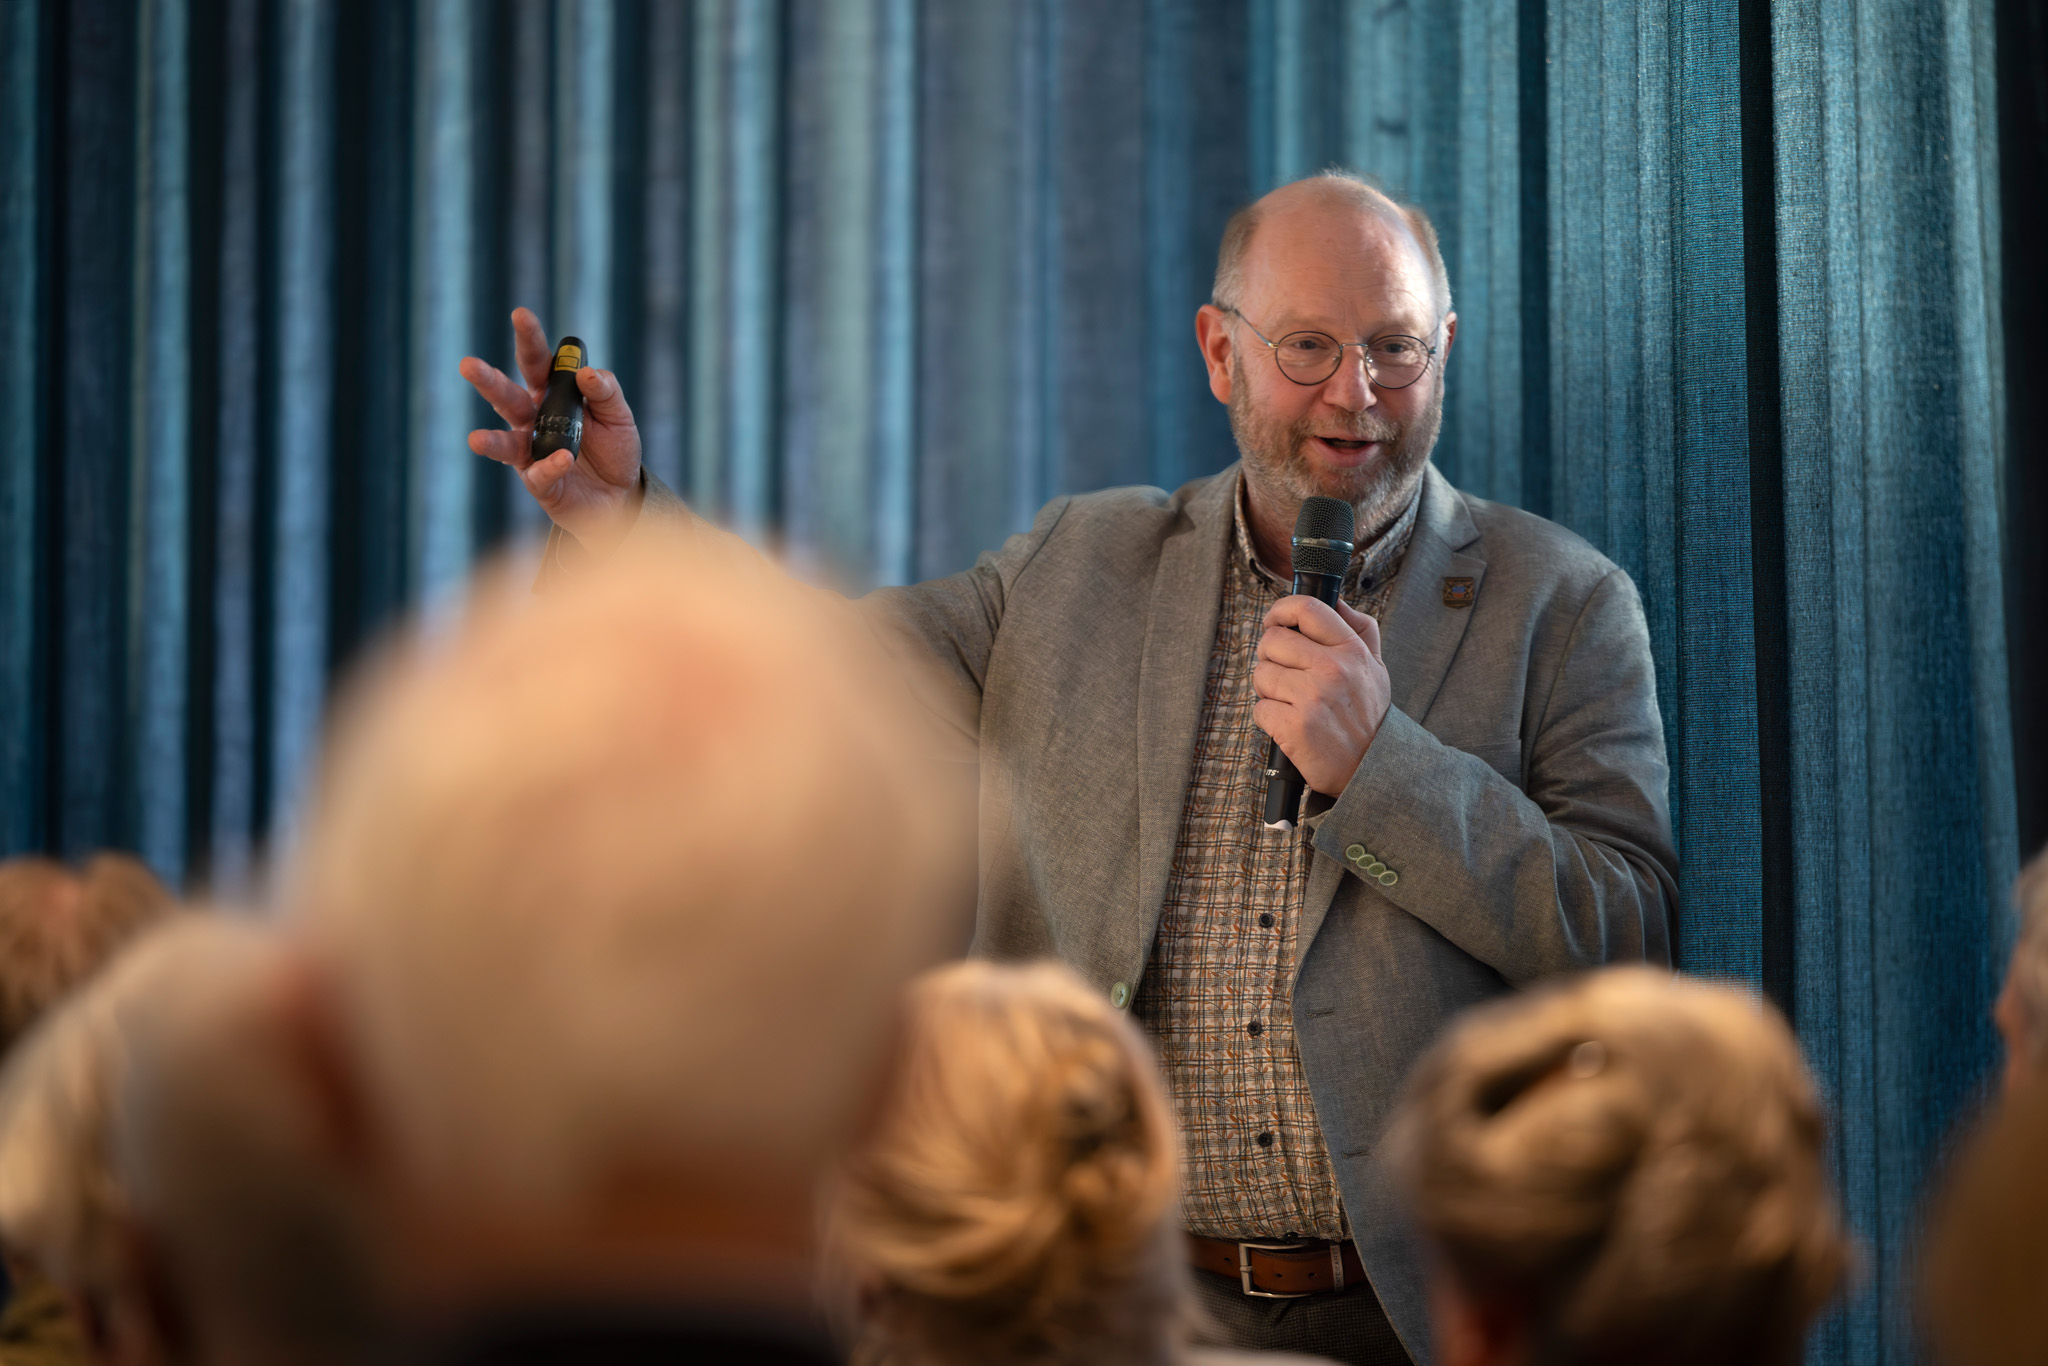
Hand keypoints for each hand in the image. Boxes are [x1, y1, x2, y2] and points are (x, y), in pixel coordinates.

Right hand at [459, 307, 644, 553]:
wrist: (623, 496)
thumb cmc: (615, 449)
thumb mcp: (619, 416)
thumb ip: (606, 392)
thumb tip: (587, 372)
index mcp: (552, 395)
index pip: (537, 362)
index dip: (528, 338)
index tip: (520, 314)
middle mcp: (534, 420)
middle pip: (507, 397)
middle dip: (488, 381)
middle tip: (468, 365)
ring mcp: (531, 452)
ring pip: (505, 443)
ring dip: (491, 441)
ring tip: (476, 440)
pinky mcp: (539, 482)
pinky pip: (540, 473)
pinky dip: (551, 466)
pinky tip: (563, 460)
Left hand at [1252, 596, 1390, 795]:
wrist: (1373, 771)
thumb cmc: (1368, 718)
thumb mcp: (1375, 668)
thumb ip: (1359, 629)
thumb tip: (1335, 598)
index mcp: (1352, 651)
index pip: (1307, 609)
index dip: (1281, 610)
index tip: (1274, 622)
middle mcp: (1333, 670)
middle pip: (1272, 640)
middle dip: (1270, 657)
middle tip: (1284, 674)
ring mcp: (1312, 698)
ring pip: (1261, 674)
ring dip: (1268, 690)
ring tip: (1290, 702)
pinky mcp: (1295, 726)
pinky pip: (1259, 708)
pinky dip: (1267, 718)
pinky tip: (1288, 725)